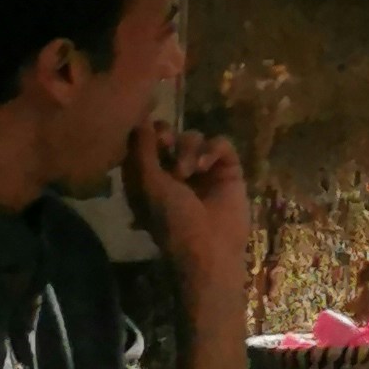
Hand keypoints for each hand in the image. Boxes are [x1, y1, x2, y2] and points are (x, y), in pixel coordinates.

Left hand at [125, 121, 257, 322]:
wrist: (209, 247)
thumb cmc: (171, 221)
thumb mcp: (148, 187)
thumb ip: (142, 152)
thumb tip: (141, 120)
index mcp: (150, 178)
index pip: (145, 143)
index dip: (145, 134)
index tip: (147, 137)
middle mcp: (174, 171)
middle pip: (170, 134)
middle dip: (167, 136)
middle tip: (166, 144)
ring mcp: (202, 170)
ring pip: (193, 137)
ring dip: (188, 150)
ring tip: (188, 172)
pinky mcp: (227, 169)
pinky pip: (220, 143)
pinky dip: (212, 150)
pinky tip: (207, 167)